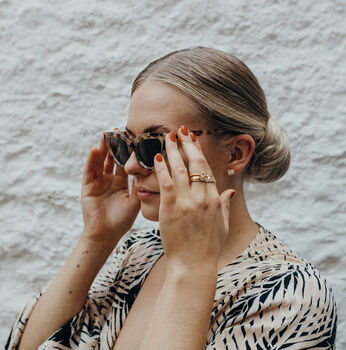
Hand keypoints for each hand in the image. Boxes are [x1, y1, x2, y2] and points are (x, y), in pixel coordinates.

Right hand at [81, 130, 140, 244]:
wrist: (106, 235)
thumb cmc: (122, 220)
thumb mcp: (135, 200)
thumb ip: (140, 185)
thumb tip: (153, 170)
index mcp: (121, 183)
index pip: (125, 163)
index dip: (129, 152)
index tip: (134, 139)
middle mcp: (109, 180)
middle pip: (112, 159)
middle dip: (116, 146)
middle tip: (119, 131)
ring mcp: (98, 182)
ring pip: (100, 161)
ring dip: (103, 148)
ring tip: (107, 134)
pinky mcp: (88, 186)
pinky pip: (90, 171)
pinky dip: (92, 160)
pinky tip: (96, 148)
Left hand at [153, 125, 236, 273]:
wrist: (193, 265)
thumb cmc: (207, 248)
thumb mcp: (221, 225)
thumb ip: (225, 205)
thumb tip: (229, 191)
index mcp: (214, 199)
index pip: (207, 169)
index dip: (198, 152)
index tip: (193, 140)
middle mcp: (202, 197)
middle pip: (194, 163)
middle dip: (187, 144)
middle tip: (180, 130)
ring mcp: (187, 201)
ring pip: (179, 169)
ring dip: (173, 150)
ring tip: (167, 137)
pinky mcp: (171, 208)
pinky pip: (166, 182)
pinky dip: (162, 169)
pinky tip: (158, 158)